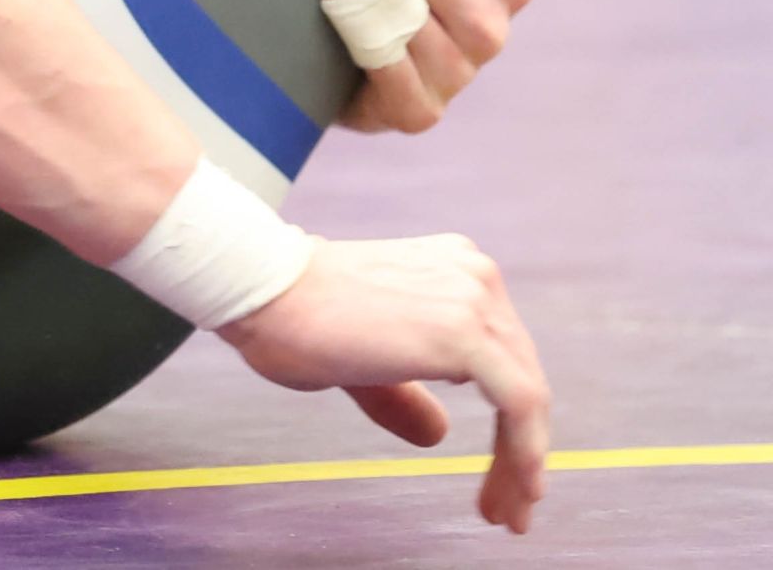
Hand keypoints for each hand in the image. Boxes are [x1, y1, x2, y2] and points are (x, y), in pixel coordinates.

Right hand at [221, 236, 551, 533]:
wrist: (257, 289)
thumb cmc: (290, 316)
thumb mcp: (360, 360)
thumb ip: (402, 390)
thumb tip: (437, 433)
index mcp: (451, 270)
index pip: (502, 357)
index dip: (508, 422)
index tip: (497, 475)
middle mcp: (472, 275)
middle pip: (520, 376)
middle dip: (519, 449)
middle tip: (507, 506)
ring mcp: (473, 298)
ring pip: (526, 396)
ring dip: (522, 463)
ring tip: (505, 512)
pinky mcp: (465, 332)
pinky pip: (520, 404)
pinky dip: (526, 454)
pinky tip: (516, 491)